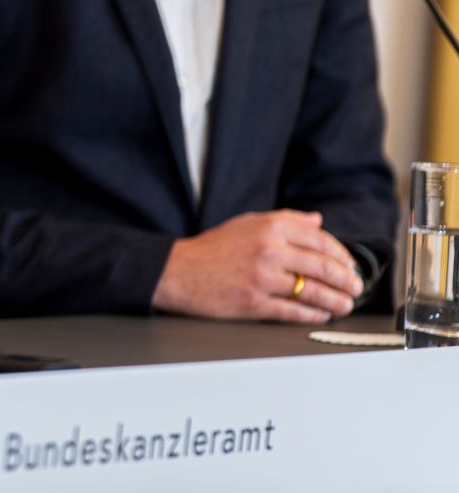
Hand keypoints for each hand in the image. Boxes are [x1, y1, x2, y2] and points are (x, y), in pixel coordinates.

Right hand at [152, 209, 362, 322]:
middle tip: (356, 287)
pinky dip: (313, 315)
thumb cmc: (211, 248)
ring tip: (345, 305)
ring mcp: (263, 278)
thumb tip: (317, 221)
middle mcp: (269, 250)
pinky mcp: (255, 302)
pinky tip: (321, 315)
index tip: (350, 265)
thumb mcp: (246, 223)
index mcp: (269, 227)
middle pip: (323, 267)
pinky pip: (295, 311)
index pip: (321, 240)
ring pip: (314, 292)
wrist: (178, 271)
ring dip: (337, 301)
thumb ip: (284, 219)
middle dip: (347, 281)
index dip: (342, 255)